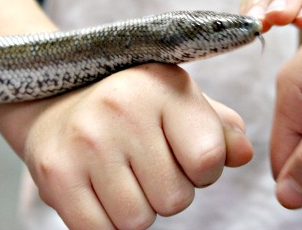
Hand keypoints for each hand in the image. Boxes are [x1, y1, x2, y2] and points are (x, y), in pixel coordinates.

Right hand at [0, 64, 252, 229]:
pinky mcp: (57, 173)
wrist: (57, 104)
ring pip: (139, 221)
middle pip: (176, 199)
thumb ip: (220, 129)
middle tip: (148, 164)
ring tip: (124, 175)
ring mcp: (86, 142)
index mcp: (162, 85)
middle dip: (169, 191)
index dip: (205, 169)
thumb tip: (244, 155)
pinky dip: (107, 222)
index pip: (209, 159)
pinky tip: (102, 188)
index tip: (187, 156)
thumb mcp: (181, 101)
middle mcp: (122, 108)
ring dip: (138, 208)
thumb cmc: (133, 106)